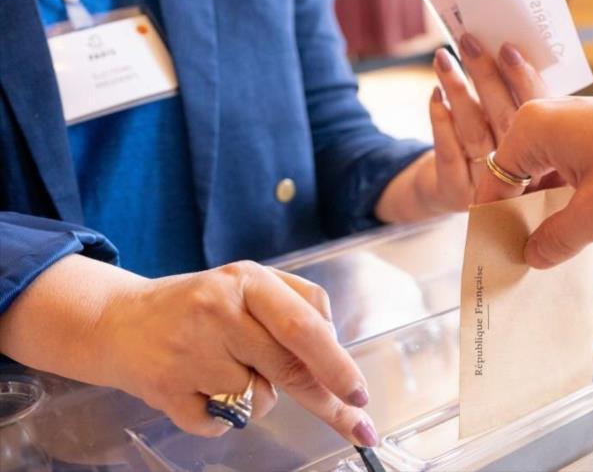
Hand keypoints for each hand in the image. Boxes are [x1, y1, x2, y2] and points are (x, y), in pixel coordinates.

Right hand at [0, 255, 378, 444]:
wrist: (120, 320)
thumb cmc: (201, 304)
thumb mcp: (252, 284)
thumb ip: (300, 306)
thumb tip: (336, 349)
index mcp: (247, 281)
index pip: (303, 327)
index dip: (336, 365)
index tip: (360, 394)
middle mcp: (218, 312)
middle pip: (288, 369)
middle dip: (326, 401)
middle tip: (355, 424)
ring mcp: (189, 352)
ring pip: (257, 401)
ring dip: (256, 397)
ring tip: (226, 369)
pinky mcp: (166, 390)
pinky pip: (220, 424)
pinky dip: (221, 417)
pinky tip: (200, 388)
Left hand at [375, 34, 544, 220]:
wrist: (457, 197)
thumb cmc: (491, 153)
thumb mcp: (512, 131)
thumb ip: (517, 101)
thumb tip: (508, 53)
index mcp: (547, 160)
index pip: (539, 116)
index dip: (524, 82)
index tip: (509, 50)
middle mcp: (523, 179)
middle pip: (504, 120)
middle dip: (487, 77)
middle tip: (469, 42)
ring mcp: (489, 190)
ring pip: (474, 132)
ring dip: (458, 91)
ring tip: (444, 58)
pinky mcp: (456, 193)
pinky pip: (449, 153)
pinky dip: (441, 121)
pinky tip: (435, 95)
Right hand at [475, 85, 592, 268]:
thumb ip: (556, 240)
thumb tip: (531, 257)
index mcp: (533, 130)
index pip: (493, 183)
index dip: (495, 223)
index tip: (498, 258)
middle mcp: (546, 120)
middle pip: (516, 179)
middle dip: (520, 219)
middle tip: (522, 261)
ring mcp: (572, 126)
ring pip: (543, 177)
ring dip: (546, 213)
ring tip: (547, 253)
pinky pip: (567, 171)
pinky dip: (568, 200)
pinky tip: (573, 232)